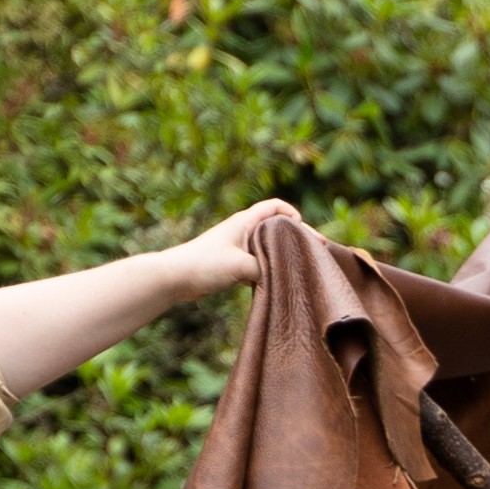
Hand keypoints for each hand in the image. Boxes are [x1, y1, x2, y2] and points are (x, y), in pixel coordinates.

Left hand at [172, 198, 299, 297]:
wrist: (175, 277)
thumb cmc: (205, 264)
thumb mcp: (242, 265)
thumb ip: (266, 268)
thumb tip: (283, 275)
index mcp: (245, 222)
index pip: (275, 207)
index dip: (292, 214)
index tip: (302, 230)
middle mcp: (243, 230)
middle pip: (276, 228)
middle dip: (295, 238)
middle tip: (314, 252)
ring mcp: (237, 247)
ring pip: (268, 247)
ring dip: (282, 256)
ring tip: (300, 268)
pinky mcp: (232, 263)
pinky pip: (258, 262)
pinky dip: (270, 269)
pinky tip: (278, 281)